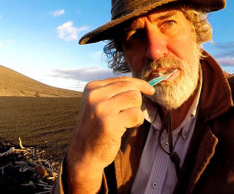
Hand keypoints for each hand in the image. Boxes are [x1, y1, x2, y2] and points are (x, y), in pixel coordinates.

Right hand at [66, 77, 153, 192]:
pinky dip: (137, 121)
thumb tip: (139, 84)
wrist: (84, 153)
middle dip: (137, 100)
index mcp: (92, 87)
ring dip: (136, 111)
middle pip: (131, 87)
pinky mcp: (110, 122)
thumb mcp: (99, 104)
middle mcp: (95, 95)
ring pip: (135, 98)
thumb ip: (114, 92)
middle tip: (131, 113)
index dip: (139, 84)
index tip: (149, 90)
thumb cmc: (97, 128)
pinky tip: (127, 127)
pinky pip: (136, 114)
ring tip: (126, 120)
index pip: (122, 80)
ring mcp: (101, 108)